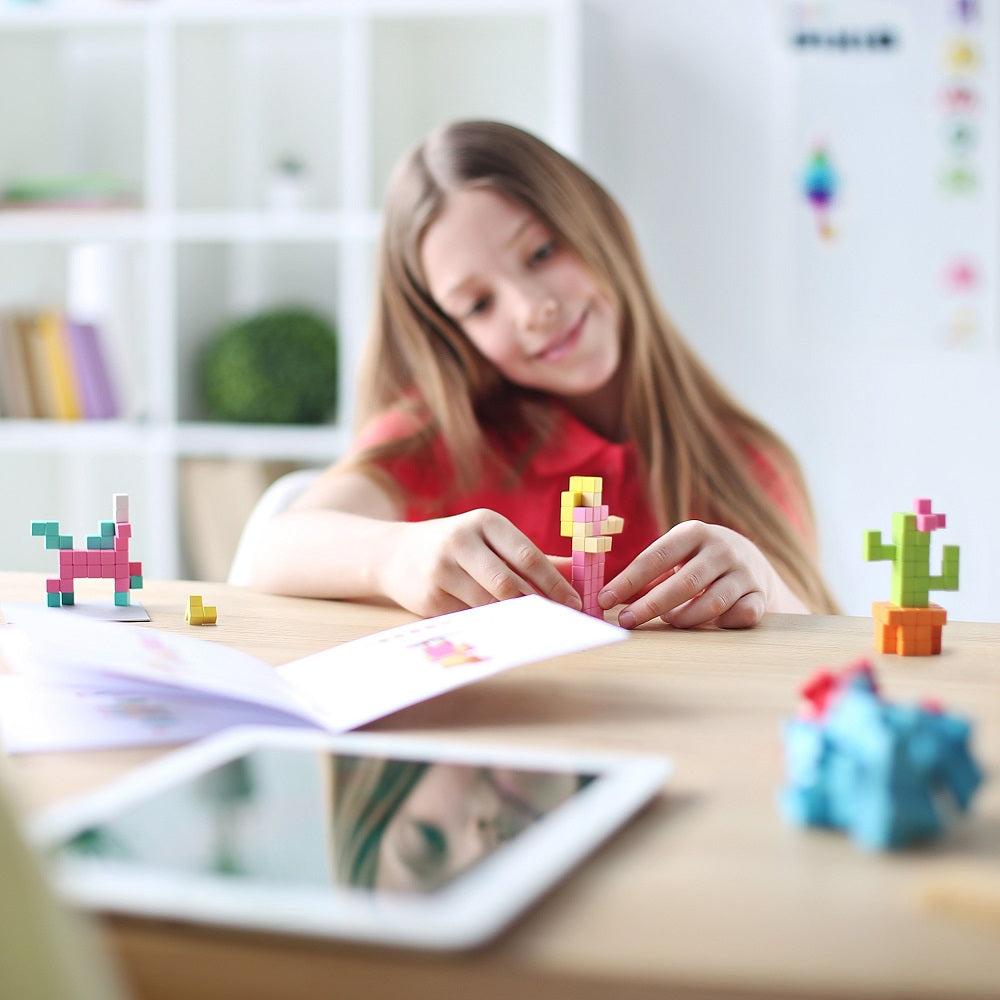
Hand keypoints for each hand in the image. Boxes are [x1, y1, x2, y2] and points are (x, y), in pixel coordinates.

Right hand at [377, 509, 583, 617]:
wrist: (393, 554)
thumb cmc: (455, 545)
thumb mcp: (489, 539)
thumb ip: (531, 556)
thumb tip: (576, 571)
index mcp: (484, 522)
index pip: (528, 556)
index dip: (555, 583)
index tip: (575, 603)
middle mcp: (461, 542)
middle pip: (508, 583)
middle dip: (538, 606)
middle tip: (559, 622)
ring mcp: (442, 570)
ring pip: (488, 604)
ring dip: (515, 620)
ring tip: (537, 628)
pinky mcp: (429, 598)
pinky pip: (469, 618)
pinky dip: (489, 626)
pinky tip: (503, 631)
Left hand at [597, 521, 791, 629]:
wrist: (750, 560)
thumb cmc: (697, 560)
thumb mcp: (674, 556)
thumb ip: (645, 575)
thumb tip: (607, 598)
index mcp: (693, 532)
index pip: (656, 557)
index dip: (628, 581)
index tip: (604, 600)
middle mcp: (721, 549)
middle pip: (683, 583)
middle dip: (650, 605)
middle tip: (627, 621)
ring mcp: (743, 572)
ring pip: (711, 603)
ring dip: (684, 618)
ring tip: (669, 621)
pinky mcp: (759, 595)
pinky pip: (740, 616)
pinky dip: (721, 624)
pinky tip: (709, 626)